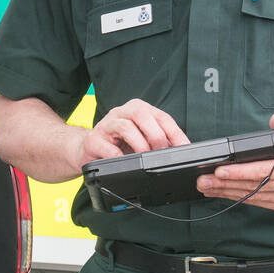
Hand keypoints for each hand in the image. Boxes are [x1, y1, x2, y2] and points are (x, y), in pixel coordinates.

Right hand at [72, 98, 189, 173]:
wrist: (88, 149)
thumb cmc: (118, 144)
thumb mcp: (142, 139)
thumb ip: (159, 142)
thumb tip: (179, 152)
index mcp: (138, 110)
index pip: (161, 117)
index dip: (175, 133)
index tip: (185, 148)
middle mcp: (122, 112)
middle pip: (142, 115)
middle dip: (156, 136)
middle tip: (162, 153)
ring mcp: (106, 124)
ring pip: (125, 126)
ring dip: (139, 144)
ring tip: (145, 158)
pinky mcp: (94, 140)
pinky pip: (107, 146)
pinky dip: (118, 156)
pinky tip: (125, 163)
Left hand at [196, 113, 273, 211]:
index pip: (263, 171)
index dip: (240, 172)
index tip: (220, 171)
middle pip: (254, 187)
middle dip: (226, 184)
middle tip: (204, 180)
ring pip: (253, 197)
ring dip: (228, 193)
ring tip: (207, 187)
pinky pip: (258, 202)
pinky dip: (239, 198)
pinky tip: (223, 193)